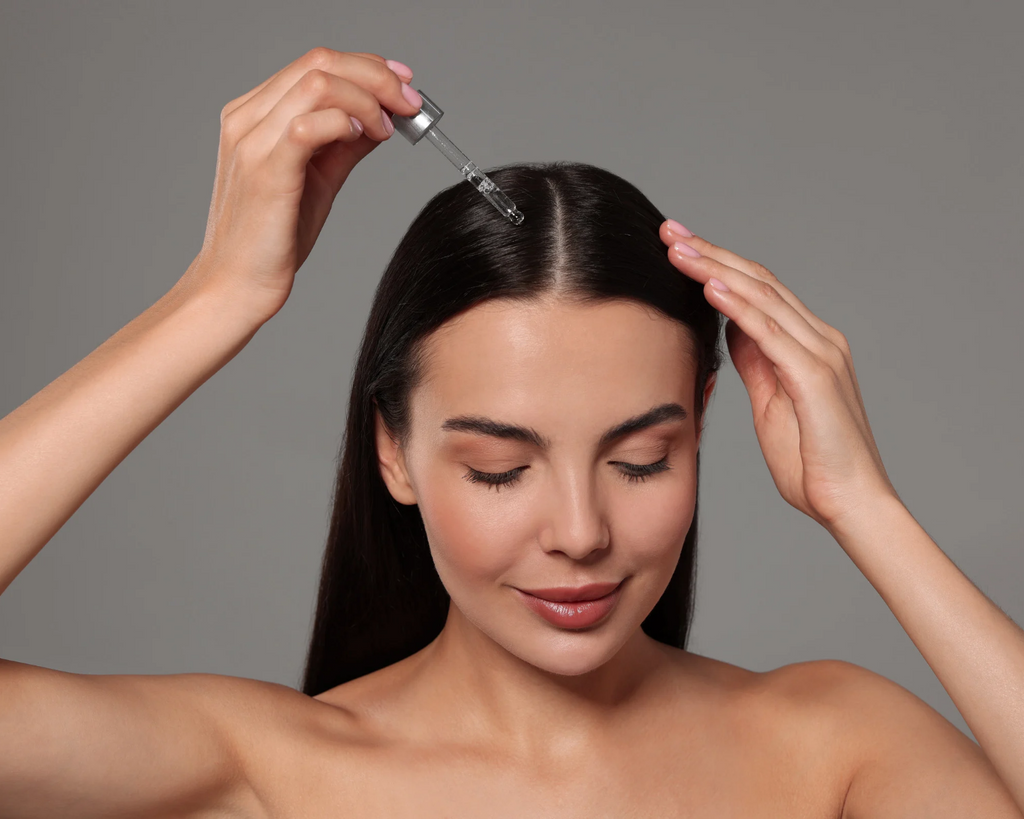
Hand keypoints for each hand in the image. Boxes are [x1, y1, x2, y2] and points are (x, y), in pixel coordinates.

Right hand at [185, 48, 422, 321]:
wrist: (238, 285)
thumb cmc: (272, 238)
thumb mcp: (318, 179)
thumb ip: (344, 144)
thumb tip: (381, 117)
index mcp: (253, 114)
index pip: (314, 64)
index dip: (367, 66)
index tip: (404, 83)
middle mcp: (247, 119)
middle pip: (319, 63)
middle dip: (377, 76)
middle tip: (410, 102)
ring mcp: (252, 141)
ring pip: (318, 84)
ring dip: (367, 99)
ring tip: (387, 128)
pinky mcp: (266, 170)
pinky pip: (310, 125)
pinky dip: (345, 122)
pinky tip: (363, 138)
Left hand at [660, 221, 899, 531]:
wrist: (852, 504)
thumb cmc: (813, 462)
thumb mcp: (771, 404)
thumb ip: (756, 363)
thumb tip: (732, 329)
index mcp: (808, 344)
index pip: (757, 290)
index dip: (717, 265)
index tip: (678, 246)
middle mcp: (819, 339)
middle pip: (758, 282)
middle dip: (711, 253)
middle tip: (669, 230)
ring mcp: (820, 354)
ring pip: (762, 297)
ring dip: (716, 269)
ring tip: (679, 248)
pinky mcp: (815, 377)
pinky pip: (771, 333)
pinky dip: (739, 307)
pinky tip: (710, 288)